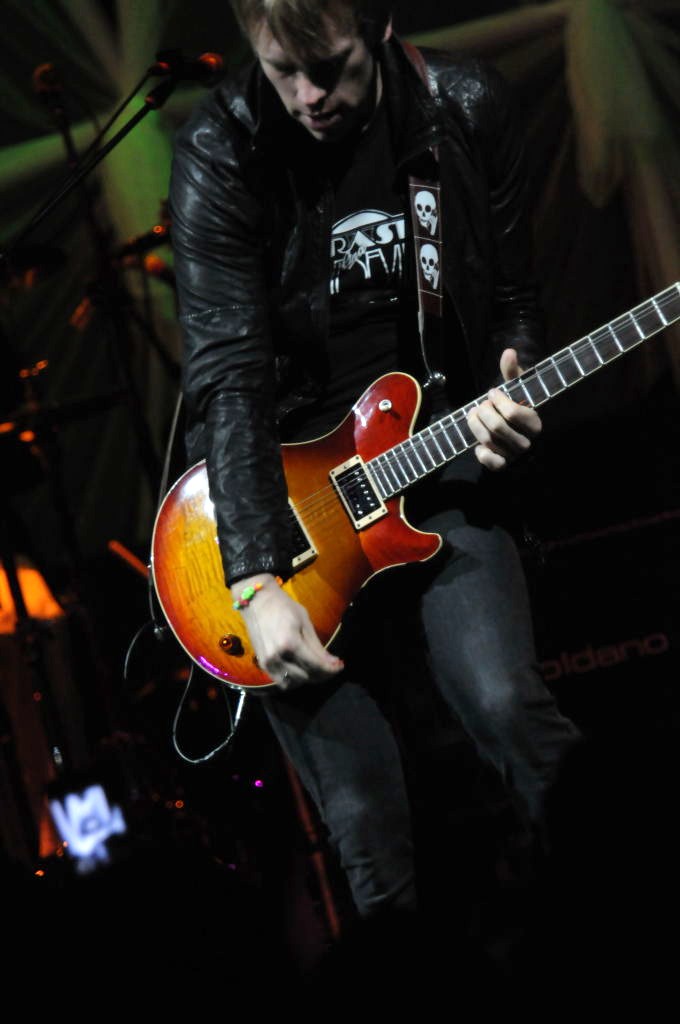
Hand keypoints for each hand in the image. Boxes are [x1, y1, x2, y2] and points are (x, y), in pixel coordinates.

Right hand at [231, 573, 343, 690]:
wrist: (256, 601)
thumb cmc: (284, 607)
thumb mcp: (304, 622)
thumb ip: (317, 646)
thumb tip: (334, 663)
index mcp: (290, 643)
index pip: (316, 665)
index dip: (331, 669)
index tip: (341, 666)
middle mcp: (278, 656)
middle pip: (306, 676)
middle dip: (321, 675)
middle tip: (330, 667)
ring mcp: (268, 662)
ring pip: (293, 683)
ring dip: (306, 679)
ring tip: (315, 669)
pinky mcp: (262, 664)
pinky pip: (280, 681)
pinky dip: (292, 680)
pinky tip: (300, 670)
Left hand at [467, 347, 541, 469]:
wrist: (515, 437)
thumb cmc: (515, 408)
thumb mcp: (516, 389)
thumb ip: (512, 372)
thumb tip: (508, 352)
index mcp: (535, 423)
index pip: (512, 413)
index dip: (497, 400)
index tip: (492, 392)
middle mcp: (527, 442)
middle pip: (497, 427)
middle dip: (483, 412)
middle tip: (480, 405)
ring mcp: (514, 456)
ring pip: (488, 441)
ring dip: (474, 425)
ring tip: (473, 415)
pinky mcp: (502, 466)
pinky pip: (489, 461)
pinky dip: (480, 452)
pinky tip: (479, 443)